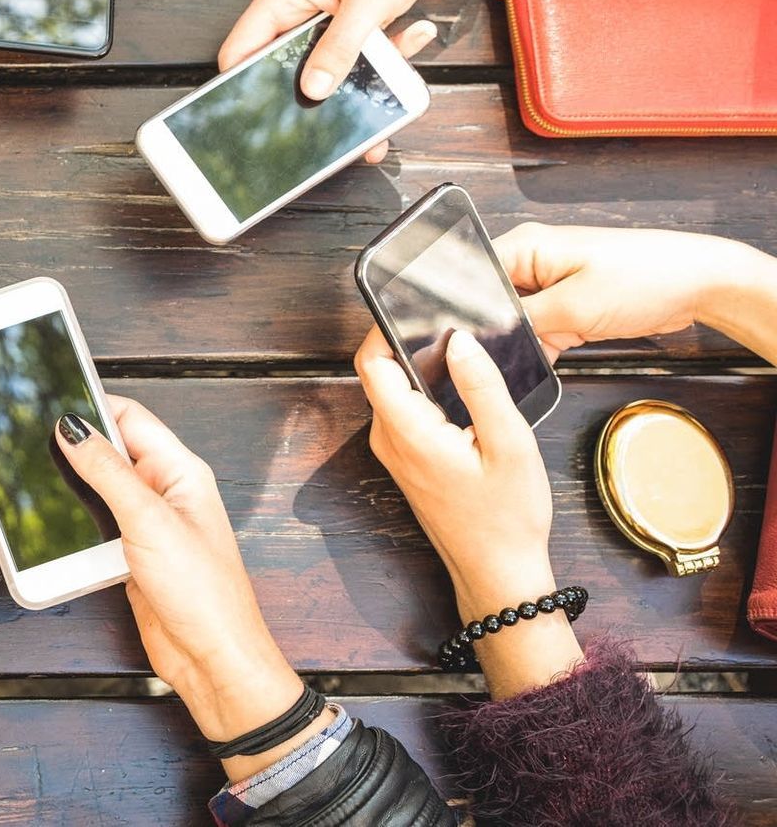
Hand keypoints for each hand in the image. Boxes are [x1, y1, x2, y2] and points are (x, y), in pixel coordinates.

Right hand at [55, 401, 311, 770]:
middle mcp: (166, 492)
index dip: (92, 406)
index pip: (131, 418)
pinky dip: (76, 522)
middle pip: (112, 450)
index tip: (50, 402)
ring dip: (74, 488)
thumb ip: (108, 471)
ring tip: (38, 482)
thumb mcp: (148, 520)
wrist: (212, 658)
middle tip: (33, 442)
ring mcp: (148, 524)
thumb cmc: (203, 592)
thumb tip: (73, 428)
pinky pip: (97, 525)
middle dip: (76, 446)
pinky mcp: (132, 554)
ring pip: (100, 489)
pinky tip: (56, 525)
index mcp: (180, 471)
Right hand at [217, 0, 445, 162]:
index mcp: (279, 1)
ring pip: (320, 73)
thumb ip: (340, 45)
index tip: (259, 114)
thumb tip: (314, 88)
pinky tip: (408, 42)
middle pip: (279, 70)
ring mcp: (317, 27)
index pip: (239, 52)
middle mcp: (292, 16)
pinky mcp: (342, 34)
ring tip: (383, 87)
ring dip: (353, 83)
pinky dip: (380, 66)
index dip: (241, 86)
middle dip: (307, 96)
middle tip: (331, 116)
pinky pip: (351, 63)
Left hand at [355, 327, 582, 694]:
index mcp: (407, 432)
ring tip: (460, 350)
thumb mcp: (508, 444)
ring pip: (393, 392)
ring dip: (418, 368)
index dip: (384, 329)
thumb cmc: (507, 518)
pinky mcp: (407, 460)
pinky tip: (460, 387)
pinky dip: (424, 392)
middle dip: (406, 342)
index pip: (372, 363)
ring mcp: (395, 452)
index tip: (415, 308)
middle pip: (380, 373)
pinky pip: (404, 412)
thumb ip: (482, 387)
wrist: (497, 572)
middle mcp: (389, 440)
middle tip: (448, 323)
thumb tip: (459, 341)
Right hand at [493, 223, 776, 358]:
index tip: (468, 340)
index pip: (473, 277)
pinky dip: (541, 346)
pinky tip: (546, 360)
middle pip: (491, 301)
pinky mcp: (566, 302)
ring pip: (515, 319)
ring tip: (536, 352)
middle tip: (504, 353)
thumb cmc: (647, 277)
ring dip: (523, 341)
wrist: (700, 285)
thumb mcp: (574, 307)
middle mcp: (533, 260)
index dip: (466, 311)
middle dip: (497, 330)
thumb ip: (523, 321)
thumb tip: (485, 335)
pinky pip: (538, 327)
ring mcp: (550, 282)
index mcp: (525, 246)